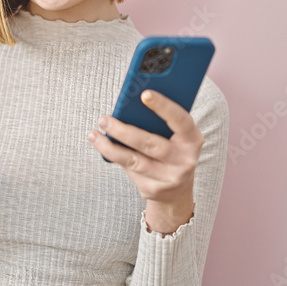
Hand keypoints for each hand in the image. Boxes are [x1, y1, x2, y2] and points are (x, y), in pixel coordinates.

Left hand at [87, 89, 203, 232]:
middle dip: (123, 130)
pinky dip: (114, 157)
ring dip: (110, 147)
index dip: (164, 106)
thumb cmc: (172, 152)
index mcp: (193, 139)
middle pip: (150, 143)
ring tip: (93, 134)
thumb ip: (160, 124)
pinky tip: (102, 147)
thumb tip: (129, 108)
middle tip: (104, 119)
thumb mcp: (176, 137)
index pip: (180, 120)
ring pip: (134, 160)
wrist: (177, 191)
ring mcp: (169, 178)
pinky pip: (130, 170)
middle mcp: (184, 160)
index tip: (144, 93)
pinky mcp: (153, 190)